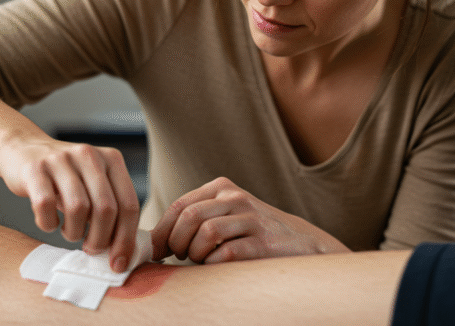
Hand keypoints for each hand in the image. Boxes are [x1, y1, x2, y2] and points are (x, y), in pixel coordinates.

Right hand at [0, 136, 139, 271]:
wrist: (26, 150)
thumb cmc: (67, 177)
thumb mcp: (95, 183)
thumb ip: (112, 208)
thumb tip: (123, 252)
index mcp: (112, 159)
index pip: (129, 203)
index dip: (126, 238)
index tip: (119, 263)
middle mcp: (90, 155)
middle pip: (106, 208)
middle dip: (101, 239)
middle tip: (91, 249)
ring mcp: (62, 160)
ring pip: (78, 208)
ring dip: (74, 232)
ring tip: (70, 232)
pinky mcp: (35, 169)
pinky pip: (45, 205)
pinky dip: (48, 223)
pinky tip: (50, 222)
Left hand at [151, 177, 349, 263]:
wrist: (299, 241)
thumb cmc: (251, 230)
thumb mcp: (225, 213)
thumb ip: (195, 218)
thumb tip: (155, 241)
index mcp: (222, 188)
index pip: (180, 205)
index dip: (163, 230)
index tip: (157, 250)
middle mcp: (236, 198)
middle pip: (190, 216)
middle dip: (176, 242)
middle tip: (180, 256)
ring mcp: (251, 219)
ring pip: (207, 232)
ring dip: (195, 253)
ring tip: (199, 260)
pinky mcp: (263, 243)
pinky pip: (226, 253)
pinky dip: (214, 264)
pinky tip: (217, 265)